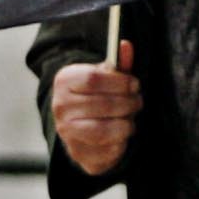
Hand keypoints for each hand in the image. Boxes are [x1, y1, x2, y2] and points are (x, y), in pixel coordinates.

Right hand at [52, 42, 139, 176]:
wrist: (82, 127)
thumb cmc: (98, 95)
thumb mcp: (107, 77)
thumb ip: (118, 64)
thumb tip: (126, 45)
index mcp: (64, 81)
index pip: (93, 79)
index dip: (121, 82)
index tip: (135, 84)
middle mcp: (60, 107)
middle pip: (104, 104)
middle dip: (129, 103)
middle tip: (138, 101)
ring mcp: (66, 132)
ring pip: (105, 129)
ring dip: (127, 124)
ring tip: (130, 118)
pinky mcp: (78, 153)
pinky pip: (108, 149)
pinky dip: (122, 142)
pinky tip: (122, 134)